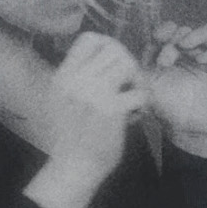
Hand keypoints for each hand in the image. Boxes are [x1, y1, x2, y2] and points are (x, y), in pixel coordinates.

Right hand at [20, 28, 147, 207]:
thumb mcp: (63, 100)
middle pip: (114, 48)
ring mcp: (92, 94)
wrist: (73, 169)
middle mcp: (75, 81)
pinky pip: (140, 93)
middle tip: (130, 84)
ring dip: (137, 80)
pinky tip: (135, 117)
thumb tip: (109, 56)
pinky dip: (143, 105)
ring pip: (128, 64)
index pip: (89, 38)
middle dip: (128, 64)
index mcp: (63, 76)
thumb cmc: (72, 137)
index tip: (114, 62)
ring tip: (133, 98)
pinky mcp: (111, 110)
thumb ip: (79, 77)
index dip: (108, 44)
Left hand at [141, 25, 206, 161]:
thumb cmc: (166, 108)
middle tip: (167, 58)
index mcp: (169, 52)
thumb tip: (127, 60)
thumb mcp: (147, 89)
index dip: (164, 30)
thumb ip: (138, 73)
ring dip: (197, 34)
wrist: (187, 127)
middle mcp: (188, 52)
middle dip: (175, 38)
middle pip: (185, 31)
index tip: (158, 37)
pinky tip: (201, 60)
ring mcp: (206, 58)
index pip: (168, 31)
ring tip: (186, 45)